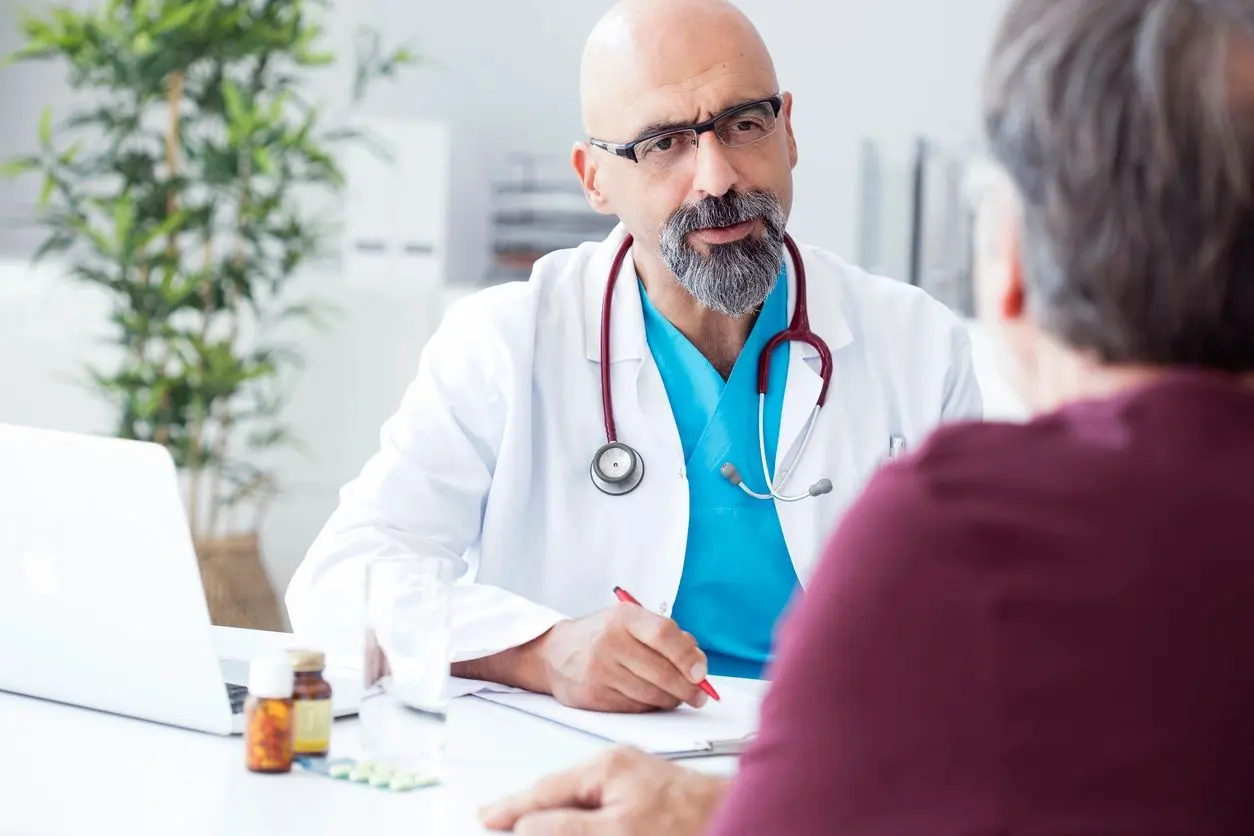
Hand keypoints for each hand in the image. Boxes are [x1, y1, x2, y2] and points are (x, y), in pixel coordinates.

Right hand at [480, 746, 728, 835]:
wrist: (740, 818)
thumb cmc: (689, 823)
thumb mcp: (618, 831)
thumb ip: (567, 828)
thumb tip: (526, 825)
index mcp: (606, 767)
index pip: (545, 790)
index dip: (512, 809)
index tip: (487, 818)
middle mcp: (618, 766)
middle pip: (559, 792)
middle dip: (529, 810)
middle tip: (499, 821)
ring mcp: (633, 779)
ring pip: (579, 799)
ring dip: (555, 814)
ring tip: (530, 824)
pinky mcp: (647, 795)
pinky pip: (600, 805)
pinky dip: (582, 816)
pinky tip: (578, 823)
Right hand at [538, 603, 710, 711]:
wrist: (555, 654)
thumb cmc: (603, 637)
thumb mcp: (630, 622)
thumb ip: (665, 636)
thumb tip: (697, 662)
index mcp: (625, 617)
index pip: (664, 634)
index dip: (687, 656)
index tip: (700, 672)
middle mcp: (611, 642)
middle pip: (661, 671)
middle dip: (687, 688)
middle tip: (699, 694)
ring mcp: (600, 670)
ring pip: (651, 694)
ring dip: (671, 700)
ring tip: (677, 697)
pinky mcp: (594, 696)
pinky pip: (635, 708)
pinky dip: (650, 707)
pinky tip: (652, 701)